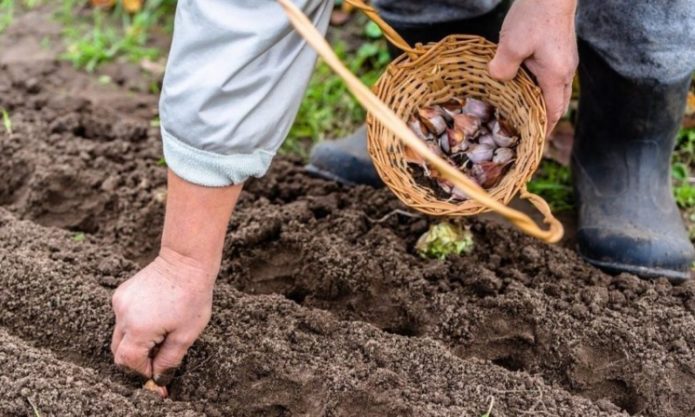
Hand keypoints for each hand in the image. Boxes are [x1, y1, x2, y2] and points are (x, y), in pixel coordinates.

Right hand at [111, 248, 214, 384]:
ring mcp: (119, 303)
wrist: (186, 261)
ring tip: (160, 334)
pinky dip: (134, 325)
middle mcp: (123, 316)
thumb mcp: (186, 335)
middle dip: (137, 360)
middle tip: (158, 358)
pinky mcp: (121, 293)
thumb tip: (159, 380)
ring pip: (120, 335)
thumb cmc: (192, 298)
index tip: (158, 372)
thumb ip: (169, 361)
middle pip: (119, 351)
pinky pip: (123, 318)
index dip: (142, 372)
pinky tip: (154, 318)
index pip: (128, 362)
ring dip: (136, 342)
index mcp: (138, 328)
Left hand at [488, 0, 577, 134]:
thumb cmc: (535, 17)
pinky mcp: (558, 50)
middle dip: (543, 120)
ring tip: (520, 112)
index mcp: (556, 76)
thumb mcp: (512, 46)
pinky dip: (538, 86)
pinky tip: (521, 84)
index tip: (531, 144)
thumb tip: (497, 79)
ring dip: (539, 102)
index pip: (552, 113)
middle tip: (524, 132)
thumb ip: (502, 68)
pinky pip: (550, 76)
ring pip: (553, 90)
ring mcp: (564, 60)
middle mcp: (565, 71)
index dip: (542, 131)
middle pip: (556, 105)